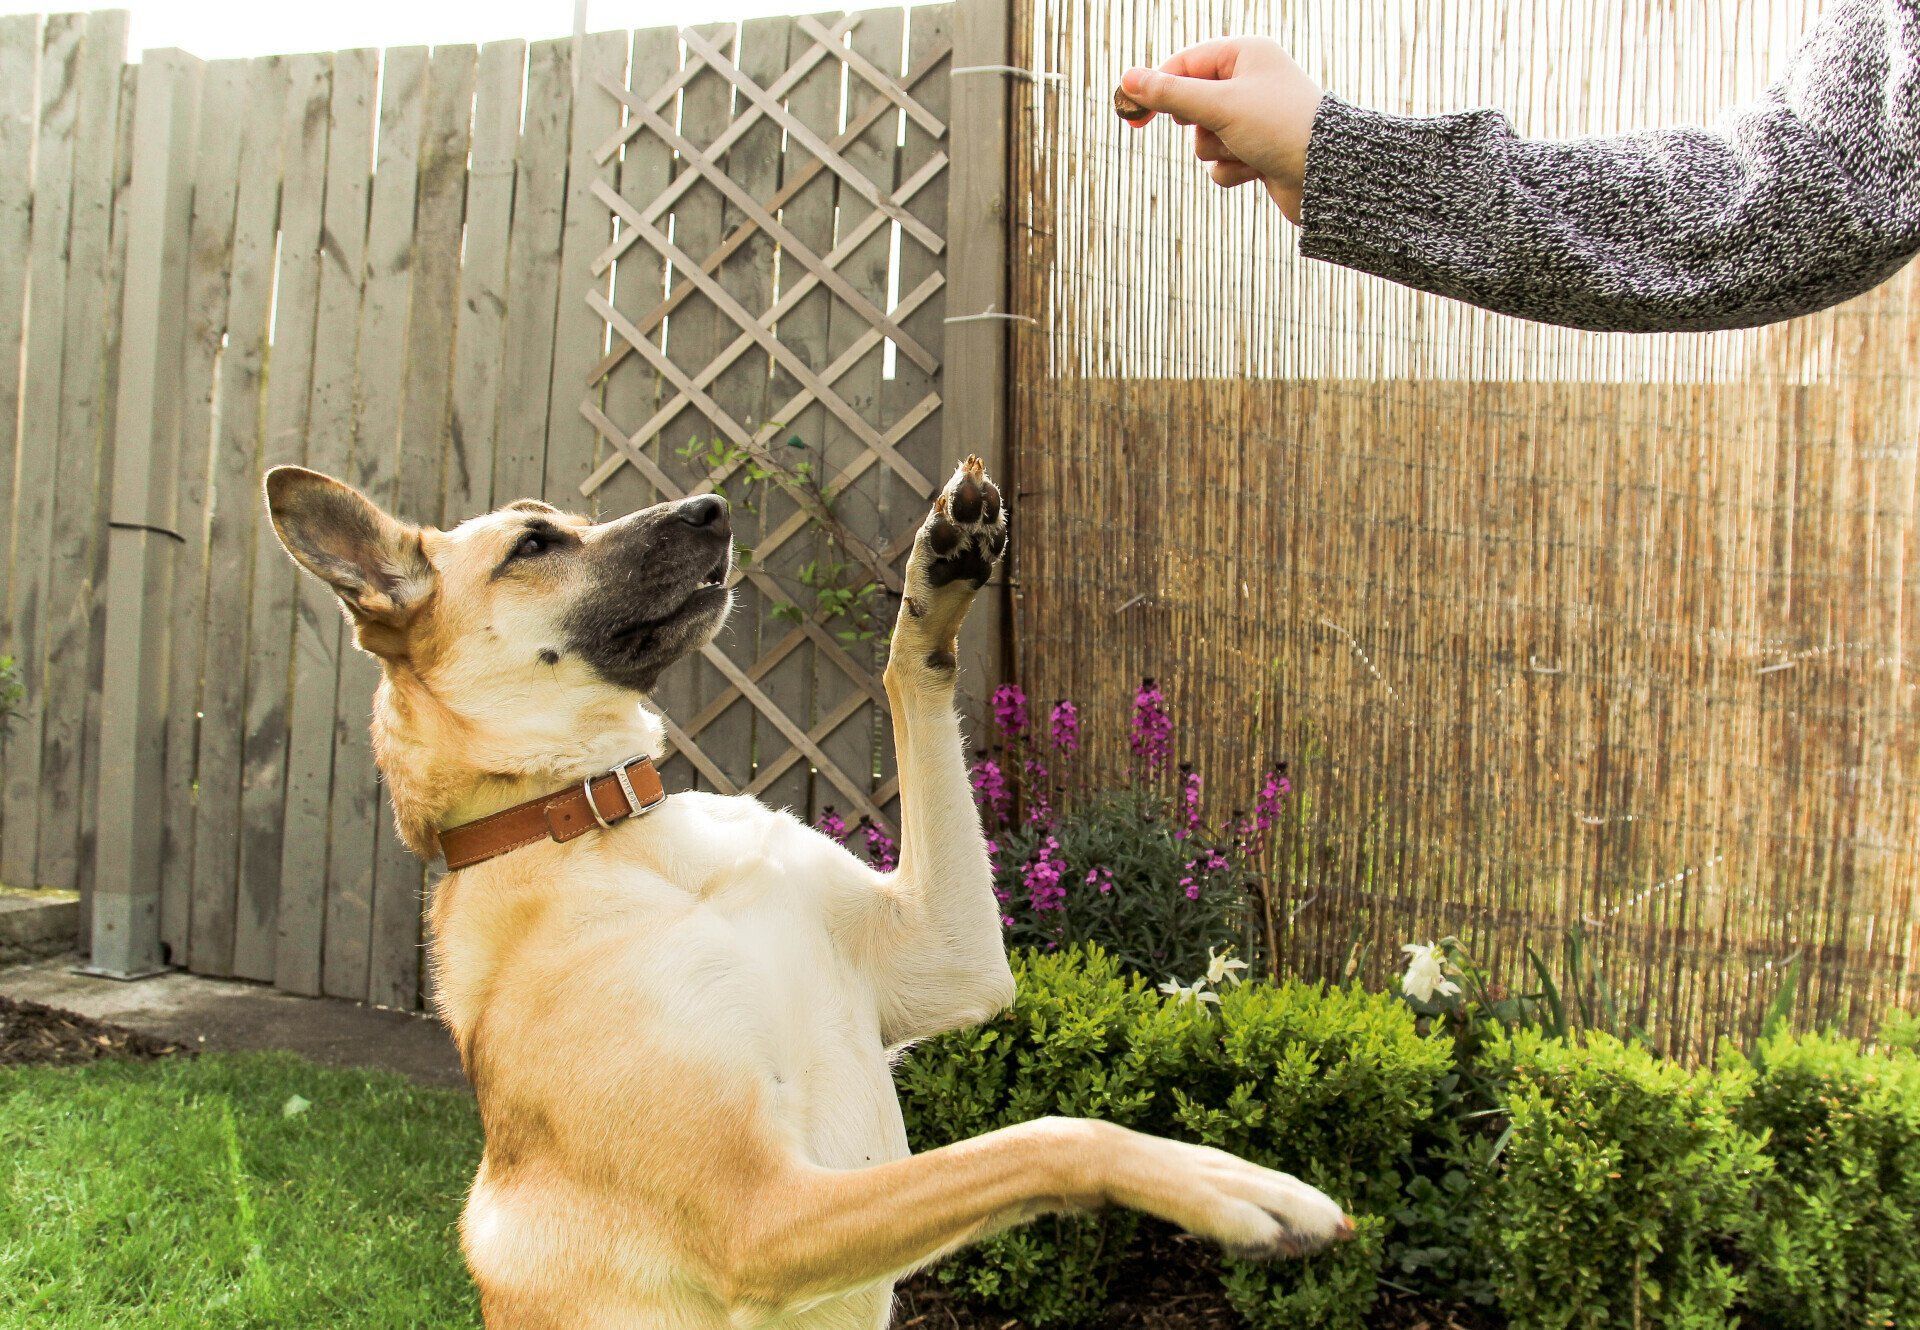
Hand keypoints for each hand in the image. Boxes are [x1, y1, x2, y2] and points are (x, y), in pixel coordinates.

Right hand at [1120, 38, 1322, 223]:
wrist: (1327, 174)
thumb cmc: (1279, 127)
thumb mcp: (1218, 105)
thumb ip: (1171, 94)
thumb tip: (1127, 79)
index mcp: (1245, 54)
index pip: (1185, 63)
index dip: (1156, 87)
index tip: (1130, 114)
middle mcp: (1250, 82)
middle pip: (1192, 103)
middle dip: (1197, 124)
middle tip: (1212, 128)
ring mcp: (1253, 119)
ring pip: (1205, 138)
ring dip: (1216, 150)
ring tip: (1246, 149)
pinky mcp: (1257, 151)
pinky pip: (1221, 162)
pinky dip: (1232, 169)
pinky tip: (1257, 169)